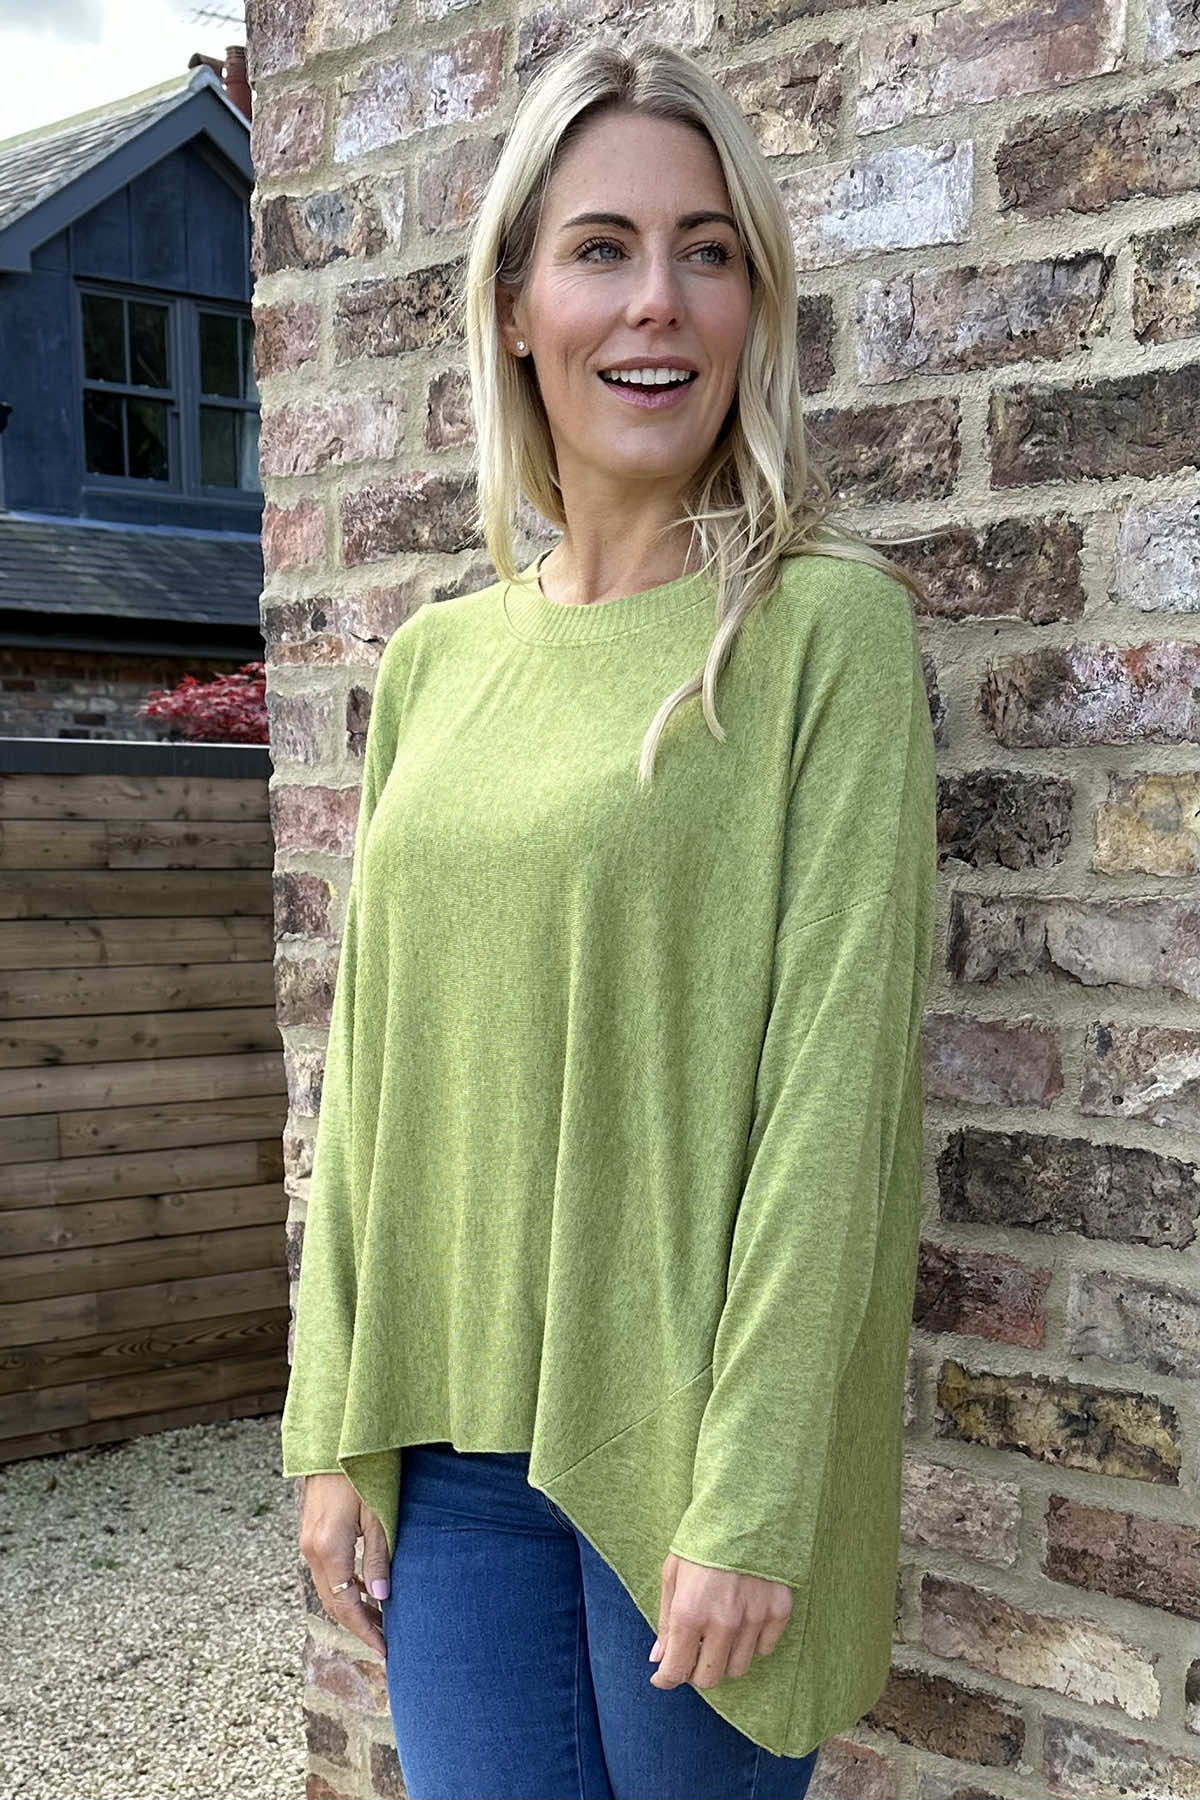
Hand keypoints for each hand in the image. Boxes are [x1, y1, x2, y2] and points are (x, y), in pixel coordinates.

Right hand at [298, 1472, 389, 1661]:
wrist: (332, 1443)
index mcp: (329, 1549)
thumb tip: (380, 1599)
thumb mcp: (378, 1515)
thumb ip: (377, 1557)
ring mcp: (308, 1542)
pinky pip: (326, 1572)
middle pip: (333, 1603)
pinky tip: (364, 1589)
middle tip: (386, 1642)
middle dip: (358, 1626)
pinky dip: (344, 1587)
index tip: (385, 1650)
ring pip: (328, 1589)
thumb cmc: (362, 1473)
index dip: (365, 1631)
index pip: (345, 1606)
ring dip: (351, 1608)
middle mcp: (312, 1550)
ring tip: (380, 1620)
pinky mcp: (311, 1533)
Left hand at [648, 1552, 791, 1689]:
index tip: (664, 1675)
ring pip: (738, 1668)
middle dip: (696, 1670)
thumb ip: (665, 1621)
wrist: (745, 1508)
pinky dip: (753, 1642)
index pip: (676, 1670)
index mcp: (690, 1612)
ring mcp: (754, 1618)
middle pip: (709, 1678)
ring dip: (725, 1658)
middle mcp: (723, 1622)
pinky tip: (744, 1619)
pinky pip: (765, 1648)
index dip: (666, 1678)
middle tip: (694, 1651)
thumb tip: (658, 1658)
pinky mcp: (778, 1611)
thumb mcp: (672, 1573)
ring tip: (720, 1631)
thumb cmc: (702, 1539)